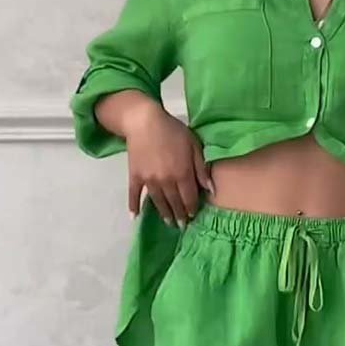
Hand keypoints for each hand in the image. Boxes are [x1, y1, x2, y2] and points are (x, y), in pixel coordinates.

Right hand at [124, 100, 212, 227]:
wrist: (144, 120)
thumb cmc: (173, 131)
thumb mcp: (194, 145)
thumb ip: (201, 169)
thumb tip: (210, 190)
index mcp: (183, 174)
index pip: (189, 198)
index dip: (192, 208)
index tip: (193, 215)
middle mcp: (167, 181)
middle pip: (175, 203)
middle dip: (179, 215)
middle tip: (182, 225)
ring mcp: (150, 180)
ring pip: (159, 202)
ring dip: (164, 214)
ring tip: (168, 222)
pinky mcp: (135, 176)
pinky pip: (134, 194)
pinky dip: (134, 206)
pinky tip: (135, 217)